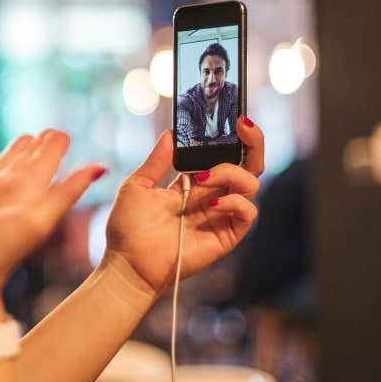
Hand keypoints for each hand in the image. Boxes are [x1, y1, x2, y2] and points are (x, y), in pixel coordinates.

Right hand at [0, 130, 105, 318]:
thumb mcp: (38, 221)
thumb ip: (66, 192)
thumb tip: (103, 168)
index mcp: (30, 189)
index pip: (49, 155)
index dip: (55, 142)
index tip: (60, 133)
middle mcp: (8, 188)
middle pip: (27, 157)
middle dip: (37, 143)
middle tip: (49, 133)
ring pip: (2, 162)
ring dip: (14, 151)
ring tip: (27, 139)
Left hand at [106, 117, 265, 293]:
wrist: (128, 263)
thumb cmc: (128, 228)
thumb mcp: (137, 186)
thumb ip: (157, 161)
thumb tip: (171, 133)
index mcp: (192, 183)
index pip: (222, 155)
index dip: (230, 137)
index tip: (230, 118)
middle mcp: (212, 196)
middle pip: (247, 165)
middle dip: (252, 142)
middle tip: (243, 125)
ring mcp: (221, 215)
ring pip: (250, 183)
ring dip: (231, 172)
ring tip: (204, 177)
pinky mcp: (227, 235)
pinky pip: (248, 212)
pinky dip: (234, 202)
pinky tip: (211, 204)